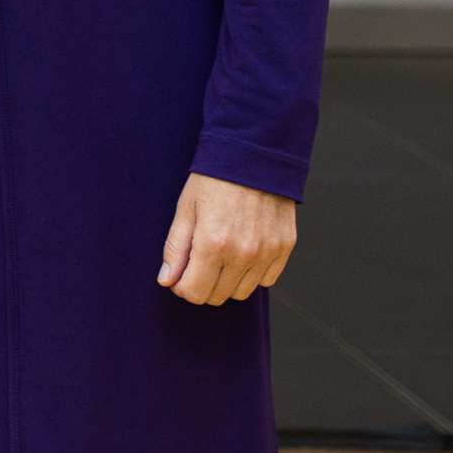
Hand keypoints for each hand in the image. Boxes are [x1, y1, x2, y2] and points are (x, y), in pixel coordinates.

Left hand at [159, 172, 296, 304]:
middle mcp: (242, 254)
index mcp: (212, 244)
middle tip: (197, 265)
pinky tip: (242, 254)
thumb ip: (175, 248)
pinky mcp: (284, 248)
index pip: (194, 292)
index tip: (180, 276)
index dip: (182, 287)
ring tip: (220, 257)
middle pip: (218, 296)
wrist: (252, 156)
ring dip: (228, 282)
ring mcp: (267, 253)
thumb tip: (167, 280)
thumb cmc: (214, 180)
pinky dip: (252, 274)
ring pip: (243, 292)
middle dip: (202, 286)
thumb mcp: (186, 210)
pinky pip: (267, 279)